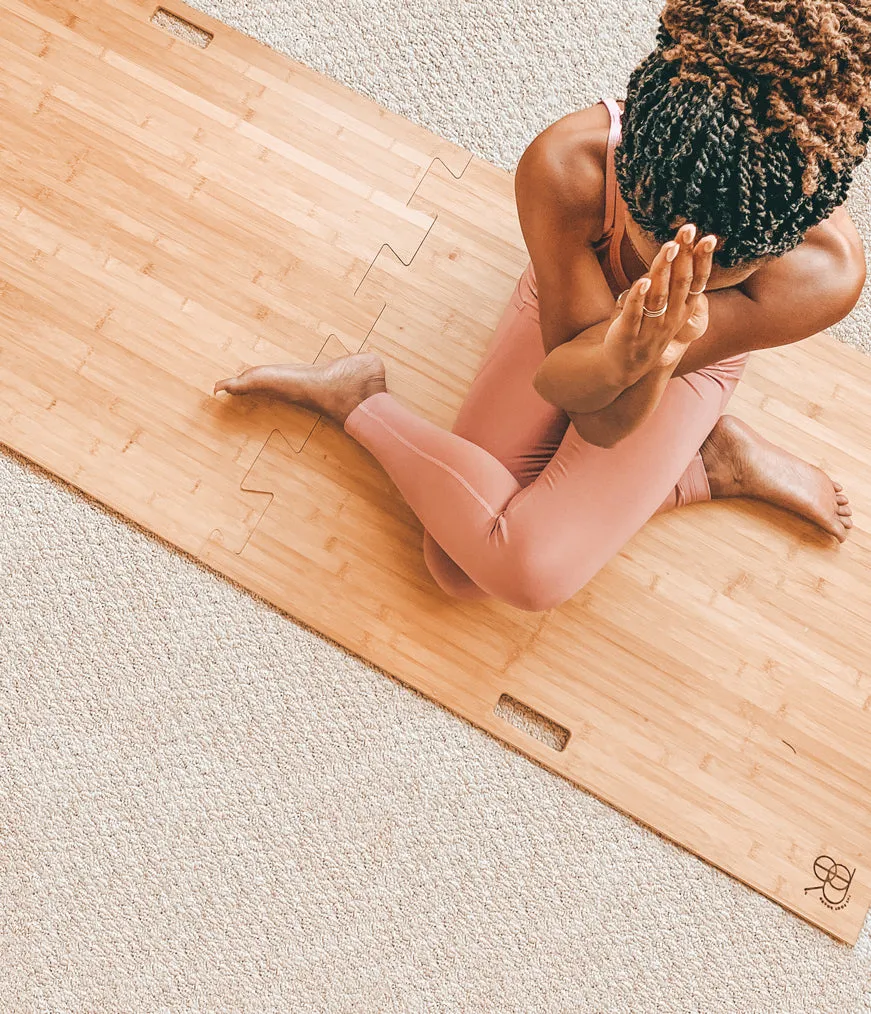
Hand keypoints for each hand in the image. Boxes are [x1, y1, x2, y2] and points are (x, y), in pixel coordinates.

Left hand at [604, 223, 716, 383]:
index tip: (709, 237)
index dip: (703, 260)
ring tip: (669, 247)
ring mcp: (650, 328)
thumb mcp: (665, 309)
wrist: (622, 366)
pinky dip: (639, 297)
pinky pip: (635, 313)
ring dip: (664, 270)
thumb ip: (671, 283)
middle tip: (688, 230)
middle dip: (685, 255)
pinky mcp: (628, 334)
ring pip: (659, 296)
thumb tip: (680, 248)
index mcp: (681, 311)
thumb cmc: (645, 329)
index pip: (697, 283)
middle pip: (680, 283)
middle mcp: (670, 320)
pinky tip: (643, 280)